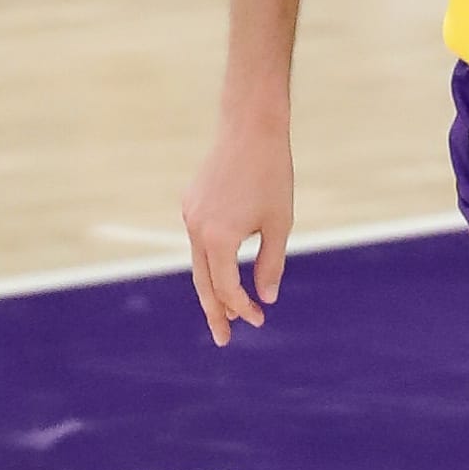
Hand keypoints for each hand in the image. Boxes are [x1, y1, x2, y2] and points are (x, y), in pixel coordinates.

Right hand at [182, 121, 293, 347]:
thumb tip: (265, 299)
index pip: (226, 288)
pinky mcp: (190, 203)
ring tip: (225, 310)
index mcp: (218, 239)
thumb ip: (271, 264)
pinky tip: (224, 266)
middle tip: (223, 340)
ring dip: (212, 286)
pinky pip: (199, 239)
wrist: (249, 129)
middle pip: (203, 283)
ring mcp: (189, 215)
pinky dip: (210, 259)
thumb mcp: (279, 224)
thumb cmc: (271, 175)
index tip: (258, 321)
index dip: (242, 308)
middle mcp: (196, 229)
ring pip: (199, 262)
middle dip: (215, 313)